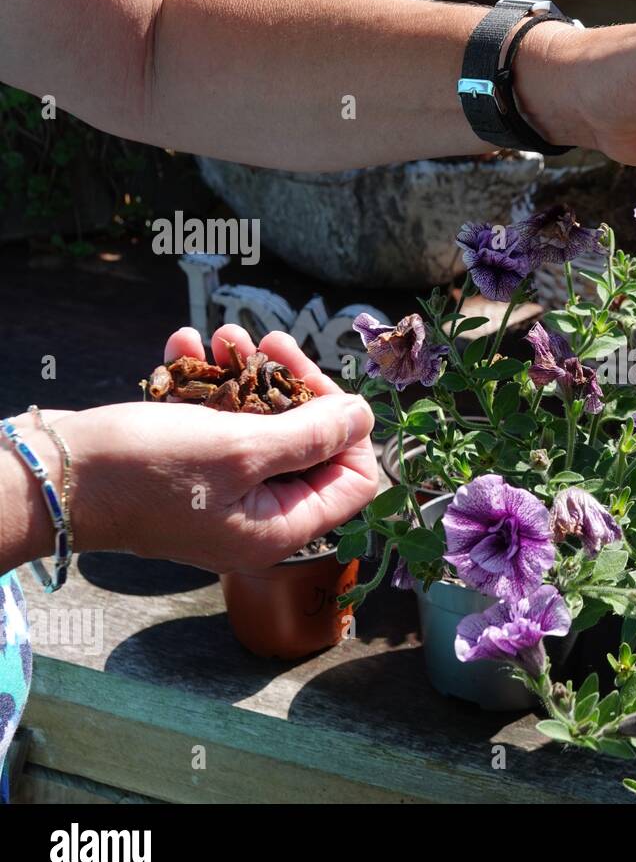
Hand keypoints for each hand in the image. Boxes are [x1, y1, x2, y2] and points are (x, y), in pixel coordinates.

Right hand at [45, 325, 378, 573]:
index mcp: (279, 527)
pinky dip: (207, 381)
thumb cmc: (143, 470)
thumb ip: (310, 436)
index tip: (324, 390)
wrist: (46, 476)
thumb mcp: (239, 449)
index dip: (350, 432)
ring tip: (226, 334)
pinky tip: (188, 343)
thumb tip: (364, 418)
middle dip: (293, 386)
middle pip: (308, 445)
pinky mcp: (185, 466)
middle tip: (272, 341)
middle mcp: (254, 515)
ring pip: (258, 424)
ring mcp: (218, 491)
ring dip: (247, 373)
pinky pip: (214, 420)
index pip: (353, 482)